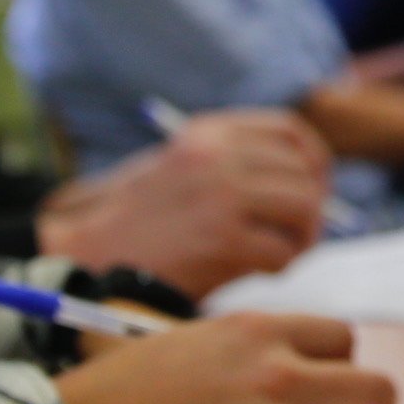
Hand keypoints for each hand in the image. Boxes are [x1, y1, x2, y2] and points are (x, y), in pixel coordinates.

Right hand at [35, 110, 330, 297]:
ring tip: (279, 255)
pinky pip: (283, 252)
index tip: (316, 185)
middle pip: (304, 174)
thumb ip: (235, 164)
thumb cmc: (135, 222)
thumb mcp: (181, 168)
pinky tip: (258, 272)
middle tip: (298, 236)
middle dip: (312, 209)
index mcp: (208, 134)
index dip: (313, 160)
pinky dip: (280, 266)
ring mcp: (223, 197)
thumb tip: (305, 182)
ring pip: (304, 209)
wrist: (87, 256)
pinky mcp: (224, 242)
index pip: (288, 131)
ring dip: (302, 238)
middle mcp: (218, 157)